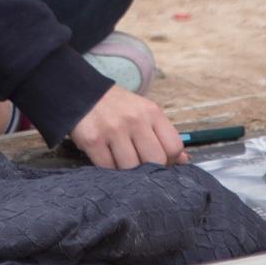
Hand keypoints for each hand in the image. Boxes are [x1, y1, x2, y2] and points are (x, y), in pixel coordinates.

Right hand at [69, 87, 186, 169]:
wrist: (81, 92)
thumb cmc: (117, 107)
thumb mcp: (144, 112)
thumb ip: (163, 135)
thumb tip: (184, 161)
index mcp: (152, 112)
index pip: (174, 147)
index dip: (170, 161)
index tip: (159, 161)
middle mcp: (135, 120)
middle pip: (155, 161)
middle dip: (149, 170)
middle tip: (140, 166)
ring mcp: (113, 130)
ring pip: (131, 168)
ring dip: (127, 172)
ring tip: (122, 162)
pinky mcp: (93, 140)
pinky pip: (108, 168)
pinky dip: (109, 170)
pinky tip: (107, 159)